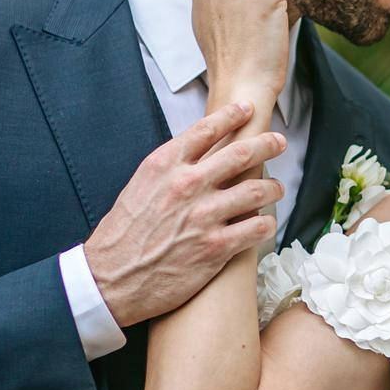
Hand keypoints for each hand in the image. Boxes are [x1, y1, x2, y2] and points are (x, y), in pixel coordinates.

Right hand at [83, 104, 287, 326]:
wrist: (111, 278)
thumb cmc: (123, 235)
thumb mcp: (140, 186)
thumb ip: (170, 170)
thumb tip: (197, 158)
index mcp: (166, 165)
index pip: (207, 129)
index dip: (233, 116)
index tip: (247, 110)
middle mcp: (188, 185)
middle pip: (242, 154)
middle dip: (267, 144)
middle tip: (279, 142)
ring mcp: (204, 216)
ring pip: (257, 190)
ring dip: (272, 187)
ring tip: (276, 189)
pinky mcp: (216, 247)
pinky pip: (256, 228)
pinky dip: (266, 223)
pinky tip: (266, 223)